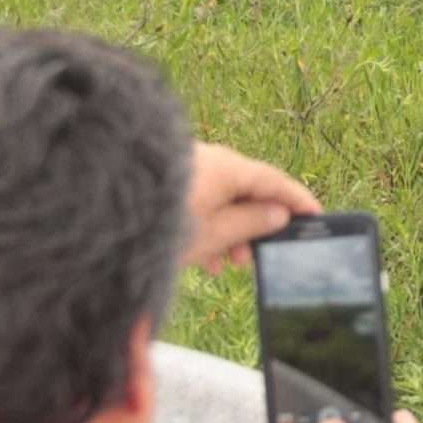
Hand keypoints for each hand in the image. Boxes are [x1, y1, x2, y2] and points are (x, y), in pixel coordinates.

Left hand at [181, 141, 321, 273]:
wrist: (107, 221)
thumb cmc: (167, 224)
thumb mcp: (217, 232)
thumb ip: (254, 222)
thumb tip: (279, 213)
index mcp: (228, 168)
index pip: (274, 181)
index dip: (297, 200)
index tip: (315, 214)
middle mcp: (211, 161)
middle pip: (247, 192)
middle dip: (254, 227)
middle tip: (256, 254)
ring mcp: (188, 169)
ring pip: (223, 200)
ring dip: (230, 232)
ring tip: (226, 262)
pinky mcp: (170, 182)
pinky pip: (201, 202)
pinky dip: (207, 227)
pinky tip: (204, 256)